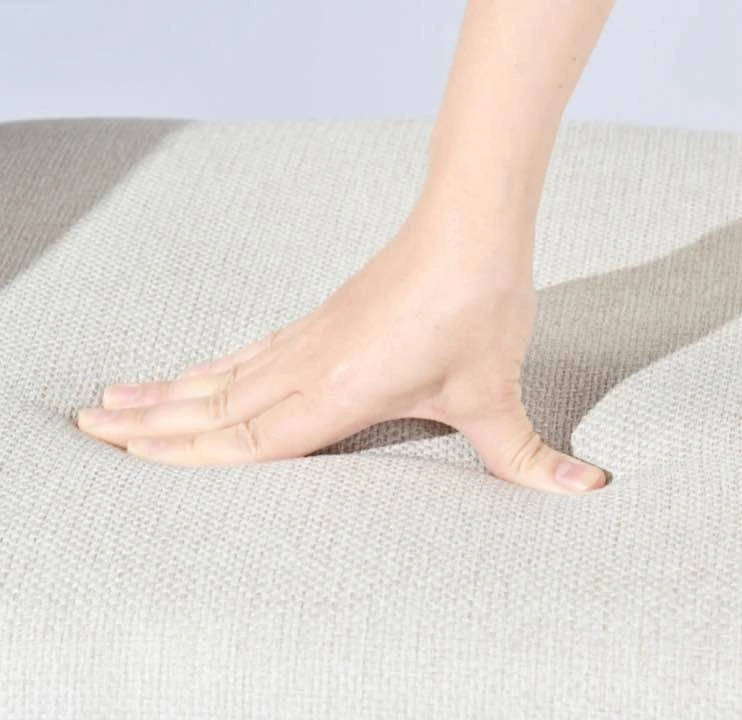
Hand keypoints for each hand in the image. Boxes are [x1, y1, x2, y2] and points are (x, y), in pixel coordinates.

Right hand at [76, 193, 608, 493]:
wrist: (470, 224)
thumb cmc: (476, 306)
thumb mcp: (498, 393)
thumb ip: (530, 455)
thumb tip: (590, 489)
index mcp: (341, 391)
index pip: (250, 438)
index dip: (189, 456)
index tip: (131, 461)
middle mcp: (310, 366)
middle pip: (213, 405)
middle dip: (149, 423)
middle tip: (88, 428)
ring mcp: (309, 340)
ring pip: (220, 375)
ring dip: (165, 392)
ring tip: (112, 401)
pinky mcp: (320, 321)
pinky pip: (249, 351)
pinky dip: (210, 367)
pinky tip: (191, 373)